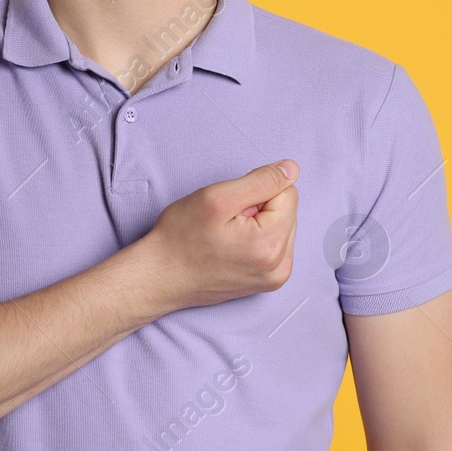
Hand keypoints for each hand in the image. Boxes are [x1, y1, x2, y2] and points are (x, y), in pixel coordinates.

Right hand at [138, 160, 299, 311]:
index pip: (288, 192)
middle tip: (226, 223)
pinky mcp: (267, 281)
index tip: (232, 208)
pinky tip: (231, 245)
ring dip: (256, 223)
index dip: (256, 191)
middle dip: (258, 208)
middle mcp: (280, 267)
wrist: (159, 276)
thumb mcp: (218, 198)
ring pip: (280, 226)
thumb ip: (262, 180)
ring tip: (226, 235)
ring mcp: (274, 277)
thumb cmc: (180, 239)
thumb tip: (292, 170)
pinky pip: (274, 244)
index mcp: (271, 246)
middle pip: (286, 211)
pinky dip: (255, 238)